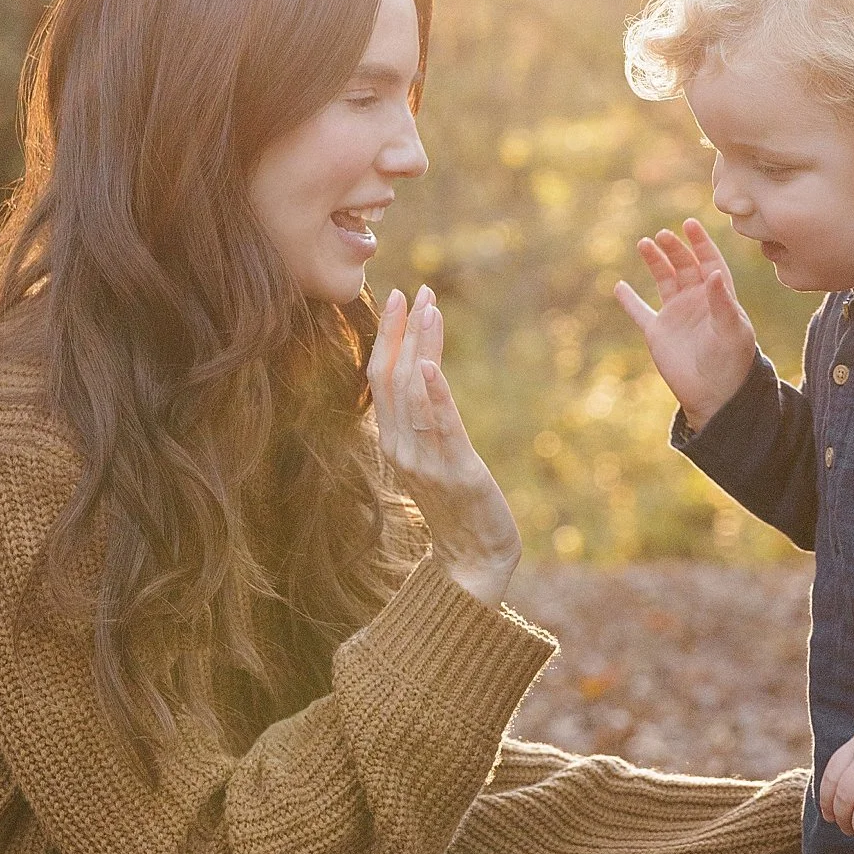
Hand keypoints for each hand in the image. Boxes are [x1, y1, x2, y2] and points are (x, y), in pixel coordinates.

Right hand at [370, 285, 520, 609]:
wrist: (472, 562)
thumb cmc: (456, 508)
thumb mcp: (433, 457)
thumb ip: (424, 421)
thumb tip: (424, 375)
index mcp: (393, 442)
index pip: (382, 378)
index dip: (387, 336)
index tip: (396, 298)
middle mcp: (401, 449)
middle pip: (393, 378)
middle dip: (401, 331)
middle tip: (412, 290)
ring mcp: (425, 461)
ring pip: (415, 393)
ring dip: (421, 347)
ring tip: (429, 308)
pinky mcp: (456, 472)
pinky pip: (441, 428)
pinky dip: (435, 394)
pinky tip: (433, 364)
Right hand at [612, 220, 758, 432]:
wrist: (715, 394)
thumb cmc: (732, 361)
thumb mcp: (732, 330)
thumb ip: (723, 301)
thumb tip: (714, 272)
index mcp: (719, 296)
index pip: (710, 261)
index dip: (701, 243)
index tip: (690, 224)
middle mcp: (697, 300)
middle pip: (684, 266)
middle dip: (674, 249)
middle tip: (663, 235)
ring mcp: (676, 315)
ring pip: (663, 280)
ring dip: (655, 262)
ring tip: (644, 243)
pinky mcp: (658, 332)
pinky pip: (640, 312)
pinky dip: (629, 300)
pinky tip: (619, 286)